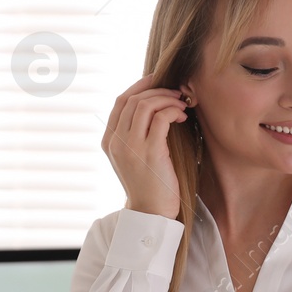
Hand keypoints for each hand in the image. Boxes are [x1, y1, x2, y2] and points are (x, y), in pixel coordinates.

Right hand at [101, 75, 188, 219]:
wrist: (151, 212)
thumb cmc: (149, 184)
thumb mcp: (134, 157)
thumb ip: (135, 135)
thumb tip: (152, 107)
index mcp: (109, 141)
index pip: (120, 102)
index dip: (139, 86)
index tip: (157, 79)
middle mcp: (116, 142)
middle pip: (133, 100)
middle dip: (157, 90)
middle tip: (176, 92)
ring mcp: (131, 147)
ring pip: (145, 105)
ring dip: (166, 98)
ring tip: (182, 103)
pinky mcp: (150, 152)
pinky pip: (160, 118)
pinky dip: (172, 111)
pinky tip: (182, 115)